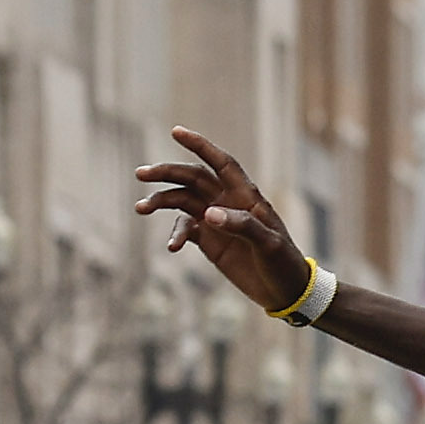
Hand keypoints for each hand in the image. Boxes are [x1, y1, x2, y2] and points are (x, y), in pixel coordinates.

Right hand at [130, 127, 316, 314]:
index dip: (200, 145)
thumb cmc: (283, 263)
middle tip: (141, 174)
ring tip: (140, 208)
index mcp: (246, 195)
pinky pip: (185, 229)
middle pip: (192, 178)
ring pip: (182, 201)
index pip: (221, 163)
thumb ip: (242, 226)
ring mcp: (216, 221)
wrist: (284, 291)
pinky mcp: (209, 241)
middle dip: (167, 173)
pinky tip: (172, 247)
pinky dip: (175, 235)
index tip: (175, 131)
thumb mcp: (269, 244)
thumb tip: (209, 214)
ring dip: (161, 201)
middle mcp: (227, 202)